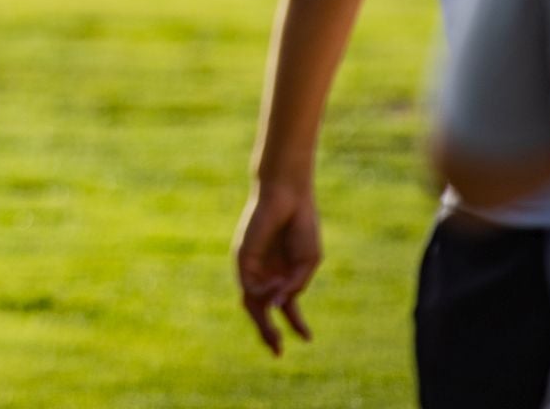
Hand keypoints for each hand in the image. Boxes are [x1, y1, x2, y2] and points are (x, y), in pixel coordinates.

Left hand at [234, 180, 319, 355]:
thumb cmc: (301, 226)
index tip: (307, 339)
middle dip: (269, 332)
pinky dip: (264, 295)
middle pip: (262, 310)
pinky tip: (277, 293)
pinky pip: (251, 286)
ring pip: (252, 303)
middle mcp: (265, 273)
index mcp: (283, 274)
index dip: (295, 324)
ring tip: (275, 340)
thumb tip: (279, 306)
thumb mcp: (306, 262)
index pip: (284, 306)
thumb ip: (295, 285)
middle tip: (278, 352)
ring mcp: (253, 267)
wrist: (288, 196)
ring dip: (263, 323)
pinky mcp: (242, 258)